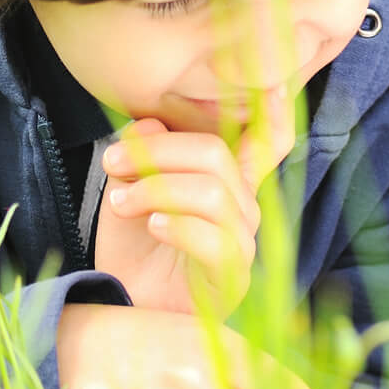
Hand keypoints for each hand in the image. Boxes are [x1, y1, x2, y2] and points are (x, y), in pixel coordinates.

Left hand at [95, 107, 292, 316]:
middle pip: (216, 156)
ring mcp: (242, 242)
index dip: (276, 114)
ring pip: (212, 191)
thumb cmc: (134, 247)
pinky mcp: (232, 276)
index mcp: (228, 180)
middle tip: (112, 163)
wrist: (122, 305)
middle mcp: (244, 207)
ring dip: (156, 188)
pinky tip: (152, 226)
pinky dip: (178, 225)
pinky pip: (214, 239)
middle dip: (158, 151)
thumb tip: (150, 123)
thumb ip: (144, 152)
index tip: (273, 83)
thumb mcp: (130, 186)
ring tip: (119, 202)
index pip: (268, 143)